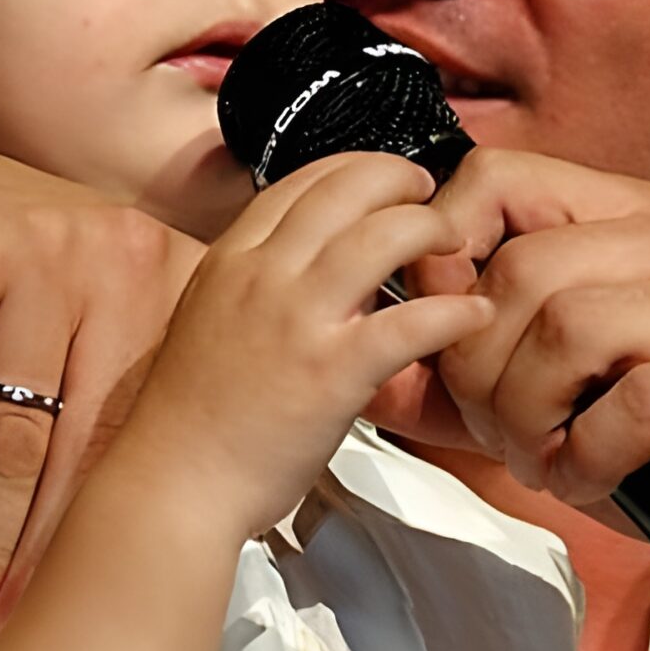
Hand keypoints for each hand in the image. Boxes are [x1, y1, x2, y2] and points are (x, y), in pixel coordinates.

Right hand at [0, 133, 201, 633]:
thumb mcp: (90, 294)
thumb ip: (148, 365)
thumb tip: (221, 489)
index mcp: (162, 268)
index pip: (162, 417)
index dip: (141, 515)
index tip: (123, 594)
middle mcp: (108, 255)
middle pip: (90, 440)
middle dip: (58, 549)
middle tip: (36, 629)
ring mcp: (30, 260)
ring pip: (12, 438)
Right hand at [112, 153, 495, 541]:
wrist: (175, 484)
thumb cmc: (193, 418)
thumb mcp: (210, 319)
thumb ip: (259, 283)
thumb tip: (312, 264)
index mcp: (232, 259)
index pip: (303, 179)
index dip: (358, 166)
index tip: (386, 176)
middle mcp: (264, 275)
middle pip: (348, 188)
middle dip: (401, 178)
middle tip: (430, 194)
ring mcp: (298, 320)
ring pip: (384, 235)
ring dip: (432, 227)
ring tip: (455, 243)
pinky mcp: (333, 372)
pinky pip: (409, 323)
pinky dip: (453, 312)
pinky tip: (474, 314)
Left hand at [413, 148, 649, 575]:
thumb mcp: (559, 401)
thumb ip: (464, 381)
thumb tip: (372, 368)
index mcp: (640, 220)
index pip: (500, 179)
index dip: (444, 256)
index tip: (443, 337)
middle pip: (521, 271)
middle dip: (483, 372)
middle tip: (505, 433)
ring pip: (569, 328)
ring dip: (532, 418)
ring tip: (549, 459)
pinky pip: (634, 403)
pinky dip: (590, 457)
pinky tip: (593, 480)